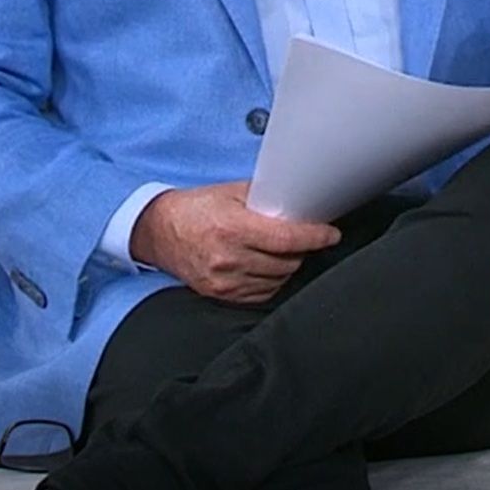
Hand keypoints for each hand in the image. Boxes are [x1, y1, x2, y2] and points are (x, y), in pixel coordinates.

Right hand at [128, 182, 340, 305]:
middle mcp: (228, 258)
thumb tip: (300, 201)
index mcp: (232, 228)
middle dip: (303, 249)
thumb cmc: (195, 209)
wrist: (158, 231)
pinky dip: (272, 281)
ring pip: (277, 280)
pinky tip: (269, 267)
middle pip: (287, 262)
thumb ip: (265, 199)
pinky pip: (261, 294)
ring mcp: (224, 281)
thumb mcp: (231, 193)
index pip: (287, 239)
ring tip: (284, 251)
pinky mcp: (220, 295)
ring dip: (288, 266)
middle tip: (304, 237)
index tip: (331, 234)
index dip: (315, 237)